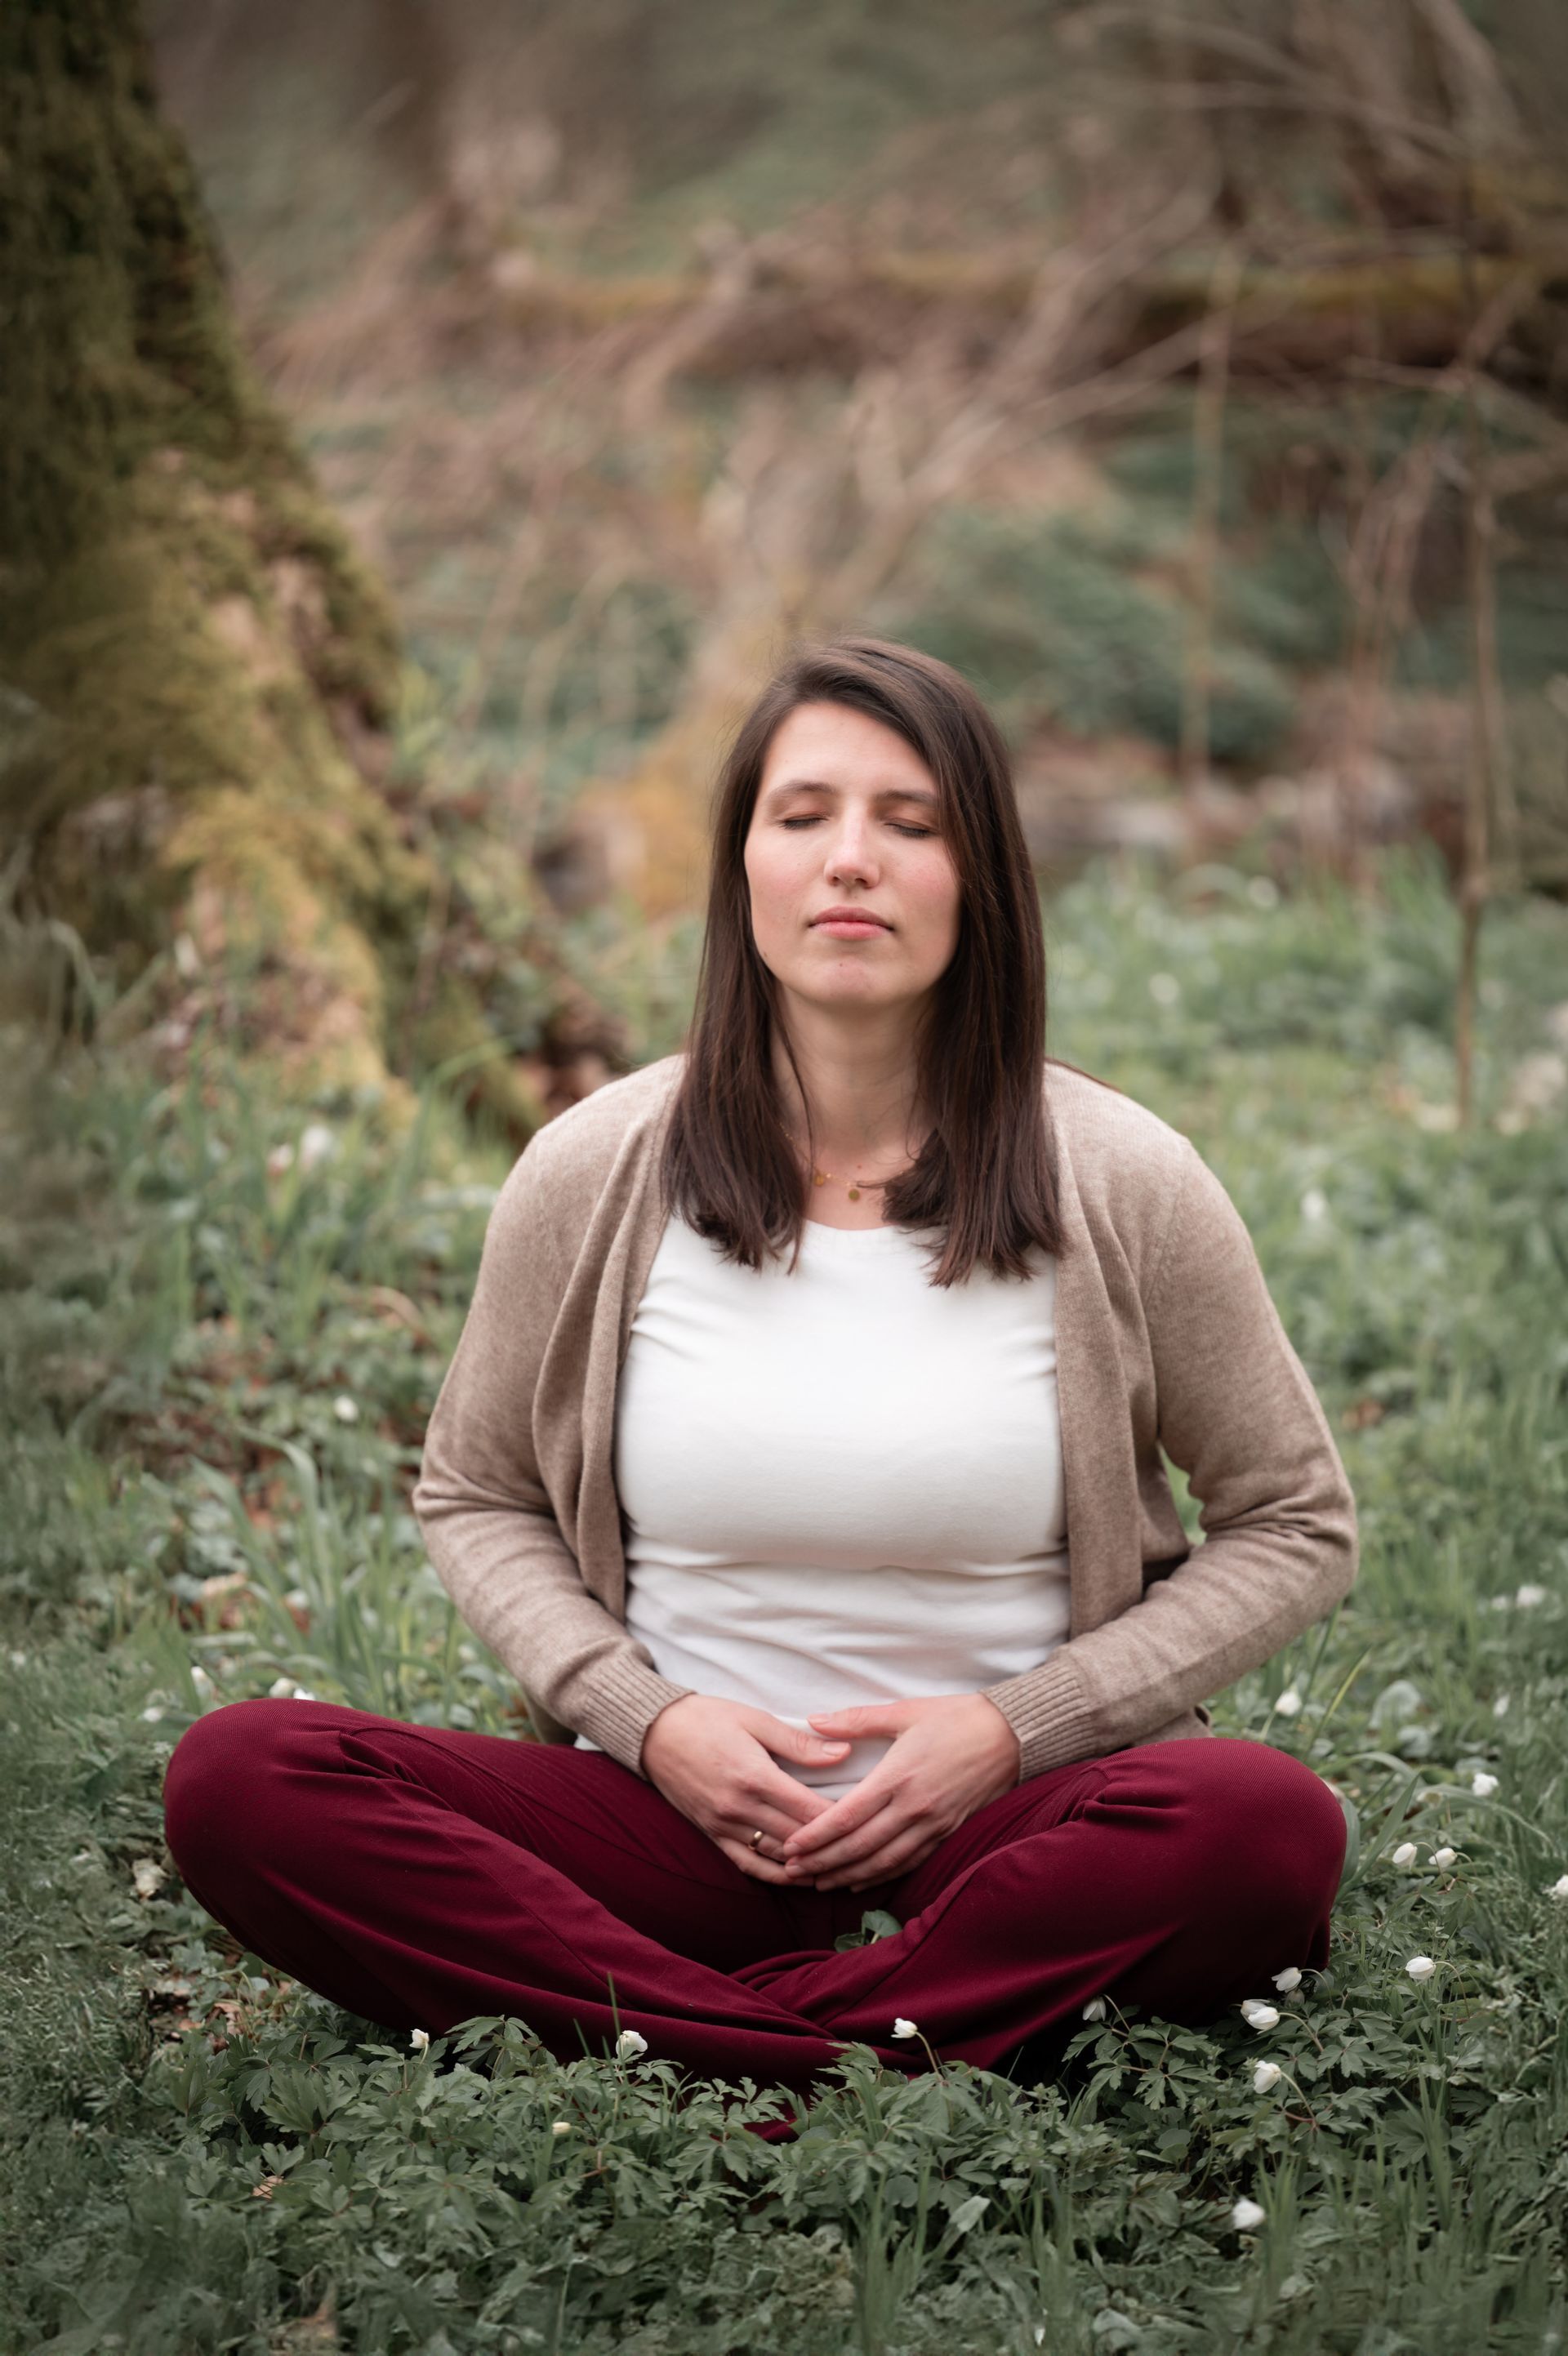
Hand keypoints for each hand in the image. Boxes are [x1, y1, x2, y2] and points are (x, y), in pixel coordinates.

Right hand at [640, 1694, 851, 1883]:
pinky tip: (797, 1877)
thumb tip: (842, 1752)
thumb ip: (799, 1742)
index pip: (808, 1810)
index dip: (841, 1820)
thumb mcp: (755, 1719)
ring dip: (807, 1865)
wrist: (653, 1732)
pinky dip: (775, 1875)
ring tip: (840, 1866)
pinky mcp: (711, 1834)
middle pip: (797, 1839)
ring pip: (775, 1857)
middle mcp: (739, 1808)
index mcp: (754, 1776)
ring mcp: (723, 1825)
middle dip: (830, 1846)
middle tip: (862, 1847)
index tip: (867, 1820)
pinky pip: (747, 1864)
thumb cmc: (707, 1718)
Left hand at [777, 1694, 1020, 1891]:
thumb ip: (857, 1720)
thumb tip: (814, 1720)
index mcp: (898, 1776)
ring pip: (882, 1862)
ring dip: (847, 1876)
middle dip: (823, 1863)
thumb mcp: (905, 1712)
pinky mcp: (947, 1832)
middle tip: (793, 1872)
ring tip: (818, 1882)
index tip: (790, 1846)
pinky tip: (859, 1881)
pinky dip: (881, 1876)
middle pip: (860, 1847)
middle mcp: (914, 1807)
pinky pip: (909, 1862)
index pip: (847, 1816)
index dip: (816, 1836)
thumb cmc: (957, 1717)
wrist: (1012, 1735)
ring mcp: (933, 1824)